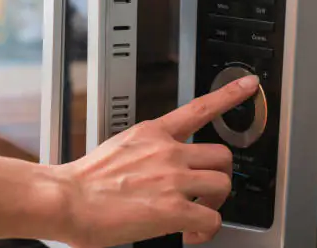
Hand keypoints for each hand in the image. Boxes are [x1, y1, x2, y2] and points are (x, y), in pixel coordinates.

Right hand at [57, 74, 259, 246]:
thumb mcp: (119, 147)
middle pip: (222, 155)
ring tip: (198, 213)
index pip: (200, 107)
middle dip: (219, 175)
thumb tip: (154, 167)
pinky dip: (207, 230)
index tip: (249, 85)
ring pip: (222, 184)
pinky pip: (212, 218)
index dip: (230, 95)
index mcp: (153, 133)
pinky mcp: (173, 209)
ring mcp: (173, 179)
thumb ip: (145, 151)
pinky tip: (192, 233)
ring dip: (215, 202)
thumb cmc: (85, 180)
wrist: (67, 199)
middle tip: (206, 191)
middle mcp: (168, 151)